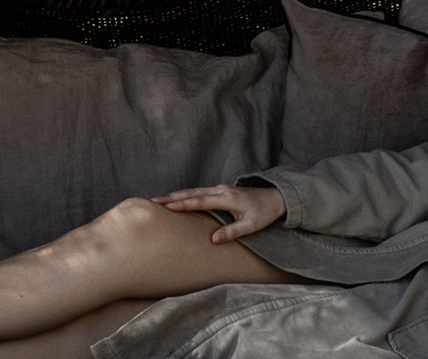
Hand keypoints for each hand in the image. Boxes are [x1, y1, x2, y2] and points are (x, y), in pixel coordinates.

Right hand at [151, 184, 285, 243]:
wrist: (275, 198)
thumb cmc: (263, 213)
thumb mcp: (251, 225)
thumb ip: (233, 232)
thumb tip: (213, 240)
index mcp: (227, 199)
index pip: (200, 201)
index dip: (183, 204)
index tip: (166, 207)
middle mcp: (220, 190)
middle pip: (191, 193)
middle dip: (172, 197)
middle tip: (153, 201)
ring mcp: (219, 189)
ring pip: (193, 191)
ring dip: (175, 195)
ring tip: (158, 200)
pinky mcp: (219, 191)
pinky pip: (197, 192)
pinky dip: (184, 195)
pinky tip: (174, 199)